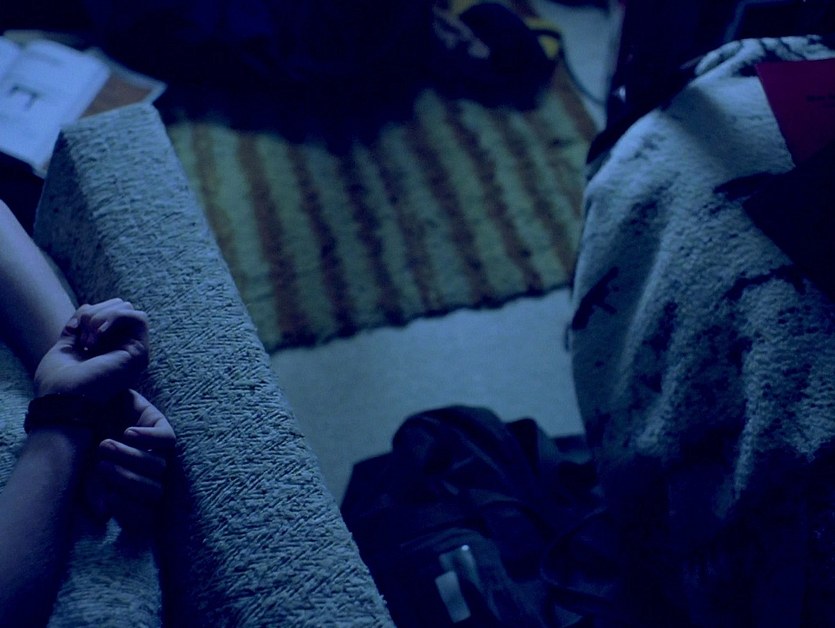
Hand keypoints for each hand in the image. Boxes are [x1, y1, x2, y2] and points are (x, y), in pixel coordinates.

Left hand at [33, 299, 148, 403]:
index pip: (107, 311)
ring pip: (128, 309)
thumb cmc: (59, 382)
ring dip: (103, 316)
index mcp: (107, 347)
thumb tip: (88, 307)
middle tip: (83, 336)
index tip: (73, 329)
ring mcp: (134, 350)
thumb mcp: (66, 345)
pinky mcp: (139, 352)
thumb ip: (78, 327)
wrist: (62, 399)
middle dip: (96, 312)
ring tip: (91, 338)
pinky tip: (99, 335)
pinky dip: (115, 318)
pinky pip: (138, 318)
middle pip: (120, 306)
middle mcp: (124, 348)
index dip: (89, 311)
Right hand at [84, 390, 175, 529]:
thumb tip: (105, 514)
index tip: (111, 499)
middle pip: (155, 491)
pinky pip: (167, 438)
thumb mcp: (81, 472)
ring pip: (159, 465)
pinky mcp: (161, 426)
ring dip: (131, 457)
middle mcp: (149, 475)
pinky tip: (128, 433)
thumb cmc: (80, 446)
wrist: (81, 408)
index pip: (145, 516)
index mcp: (132, 493)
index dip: (132, 512)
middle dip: (127, 480)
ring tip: (105, 446)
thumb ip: (93, 491)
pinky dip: (149, 438)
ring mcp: (158, 451)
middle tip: (101, 466)